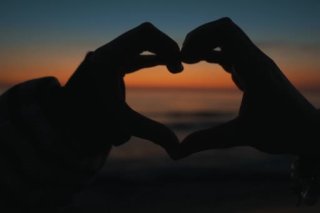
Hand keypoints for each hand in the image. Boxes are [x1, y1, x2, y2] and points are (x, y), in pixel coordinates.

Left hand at [63, 23, 182, 157]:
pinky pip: (136, 54)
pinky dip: (153, 58)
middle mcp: (108, 52)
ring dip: (160, 53)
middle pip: (145, 35)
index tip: (178, 67)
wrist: (62, 124)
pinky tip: (167, 65)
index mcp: (109, 59)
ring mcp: (109, 56)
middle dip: (166, 48)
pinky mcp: (111, 64)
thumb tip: (177, 150)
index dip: (167, 46)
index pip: (145, 34)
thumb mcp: (123, 125)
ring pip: (141, 43)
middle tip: (178, 68)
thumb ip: (152, 134)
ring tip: (175, 69)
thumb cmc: (88, 124)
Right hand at [180, 18, 319, 156]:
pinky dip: (213, 52)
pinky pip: (231, 51)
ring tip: (187, 61)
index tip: (184, 59)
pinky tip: (201, 64)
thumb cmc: (283, 132)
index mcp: (254, 69)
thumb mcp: (242, 136)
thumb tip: (178, 152)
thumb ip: (208, 140)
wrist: (312, 132)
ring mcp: (257, 63)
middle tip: (182, 59)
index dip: (198, 37)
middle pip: (224, 29)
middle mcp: (256, 60)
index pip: (225, 31)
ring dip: (206, 44)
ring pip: (228, 38)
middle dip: (199, 38)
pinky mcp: (256, 70)